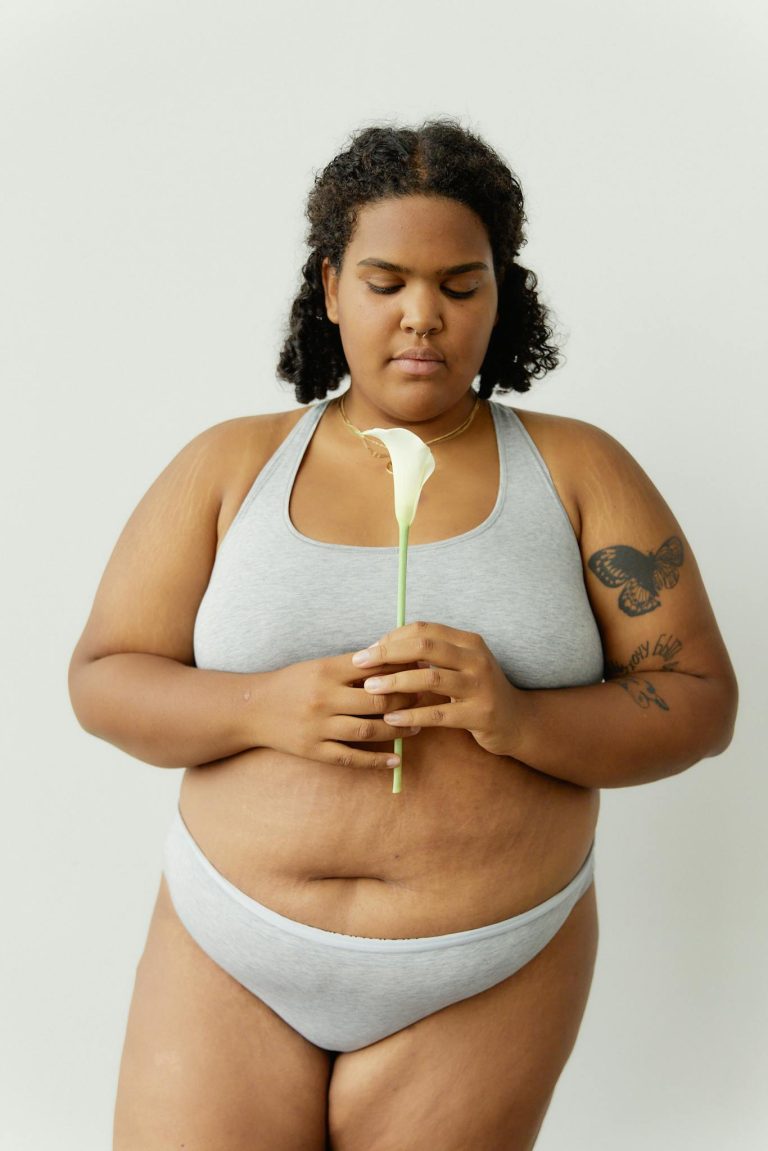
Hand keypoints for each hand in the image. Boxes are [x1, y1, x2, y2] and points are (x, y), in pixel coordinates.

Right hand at [257, 652, 421, 770]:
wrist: (252, 709)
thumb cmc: (292, 684)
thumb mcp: (319, 666)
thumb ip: (352, 665)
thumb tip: (394, 662)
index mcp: (326, 671)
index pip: (373, 669)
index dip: (400, 671)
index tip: (421, 671)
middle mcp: (323, 698)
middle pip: (376, 701)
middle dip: (404, 701)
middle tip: (422, 700)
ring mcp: (318, 727)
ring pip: (368, 731)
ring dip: (397, 730)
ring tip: (415, 726)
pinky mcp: (314, 750)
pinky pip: (351, 759)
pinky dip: (376, 761)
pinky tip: (396, 760)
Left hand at [352, 621, 522, 757]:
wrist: (516, 721)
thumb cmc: (477, 691)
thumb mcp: (459, 666)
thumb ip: (430, 656)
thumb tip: (383, 648)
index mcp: (468, 641)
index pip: (423, 629)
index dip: (392, 637)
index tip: (368, 651)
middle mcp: (476, 658)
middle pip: (425, 646)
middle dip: (388, 653)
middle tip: (361, 663)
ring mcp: (480, 686)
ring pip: (430, 678)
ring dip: (396, 682)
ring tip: (370, 689)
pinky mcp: (480, 714)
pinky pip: (439, 713)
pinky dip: (412, 715)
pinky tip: (391, 718)